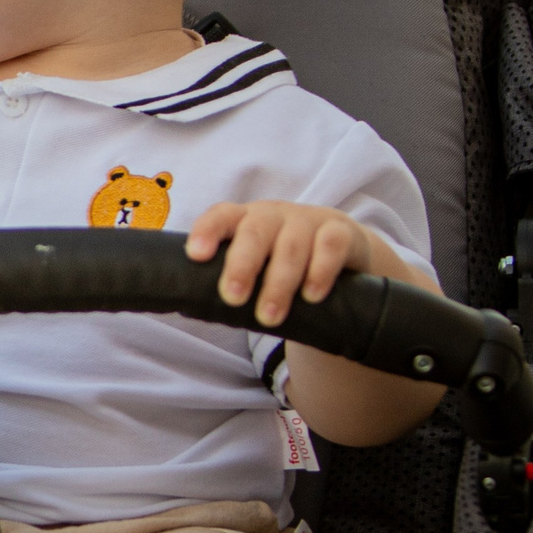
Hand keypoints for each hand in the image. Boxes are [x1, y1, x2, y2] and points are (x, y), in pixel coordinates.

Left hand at [185, 201, 388, 327]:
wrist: (341, 248)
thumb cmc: (281, 261)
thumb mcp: (256, 263)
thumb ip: (230, 277)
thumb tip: (190, 309)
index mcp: (244, 220)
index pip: (220, 216)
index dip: (207, 231)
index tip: (195, 255)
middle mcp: (273, 216)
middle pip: (254, 233)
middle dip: (242, 266)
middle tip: (233, 298)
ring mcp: (308, 220)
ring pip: (291, 245)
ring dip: (279, 283)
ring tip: (269, 317)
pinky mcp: (341, 232)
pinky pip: (331, 246)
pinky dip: (320, 271)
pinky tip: (311, 296)